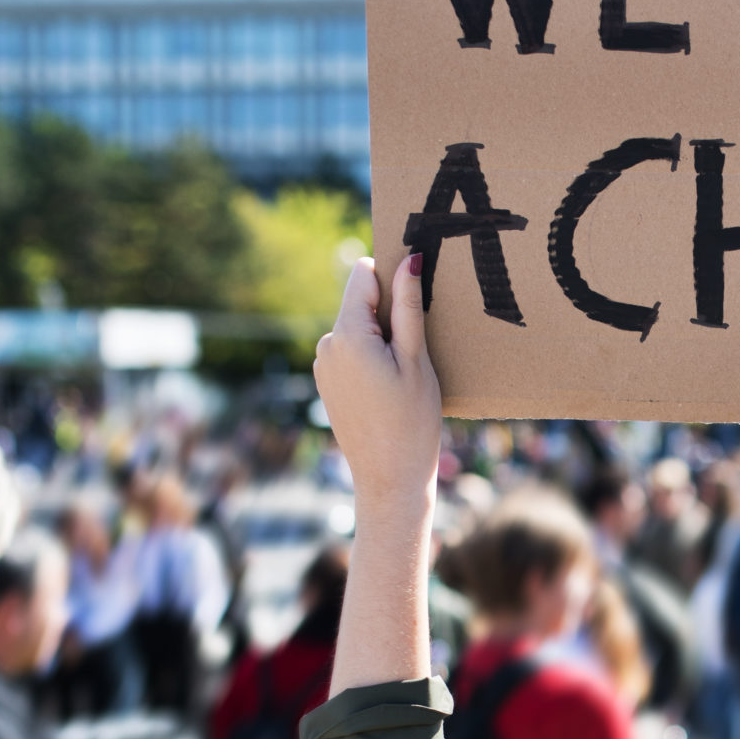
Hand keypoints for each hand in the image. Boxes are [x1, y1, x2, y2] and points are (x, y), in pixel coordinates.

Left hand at [314, 254, 441, 523]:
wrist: (389, 479)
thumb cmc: (412, 422)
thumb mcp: (416, 360)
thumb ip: (409, 307)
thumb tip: (408, 258)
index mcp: (347, 335)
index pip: (363, 275)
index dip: (391, 279)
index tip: (415, 300)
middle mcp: (326, 345)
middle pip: (360, 303)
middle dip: (389, 315)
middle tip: (415, 352)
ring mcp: (323, 365)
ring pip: (357, 329)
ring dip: (381, 339)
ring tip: (403, 376)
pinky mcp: (327, 383)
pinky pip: (351, 353)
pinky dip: (371, 359)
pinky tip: (389, 390)